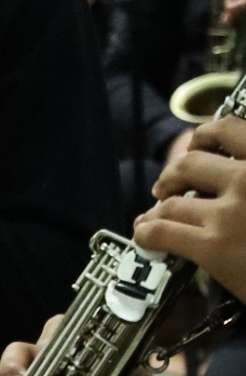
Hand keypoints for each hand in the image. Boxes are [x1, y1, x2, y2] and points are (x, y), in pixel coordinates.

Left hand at [135, 113, 245, 302]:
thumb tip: (232, 175)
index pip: (231, 129)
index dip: (206, 135)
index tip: (198, 144)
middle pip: (192, 163)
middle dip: (174, 174)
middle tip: (167, 186)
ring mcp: (231, 212)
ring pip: (173, 200)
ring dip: (157, 207)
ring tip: (153, 215)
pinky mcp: (214, 246)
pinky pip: (163, 231)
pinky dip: (146, 232)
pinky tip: (144, 235)